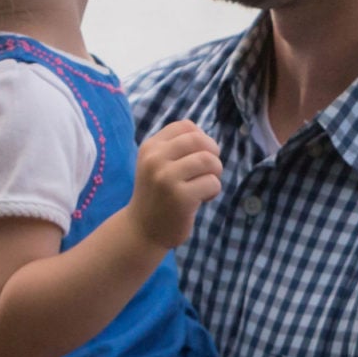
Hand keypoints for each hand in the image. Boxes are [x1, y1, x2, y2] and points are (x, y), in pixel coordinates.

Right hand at [128, 120, 222, 249]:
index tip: (199, 155)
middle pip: (199, 140)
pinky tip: (202, 199)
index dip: (201, 138)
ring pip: (208, 160)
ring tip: (205, 185)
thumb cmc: (157, 194)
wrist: (142, 230)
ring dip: (215, 173)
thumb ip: (176, 147)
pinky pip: (212, 183)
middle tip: (210, 169)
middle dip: (213, 153)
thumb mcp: (156, 164)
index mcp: (150, 147)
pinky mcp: (180, 197)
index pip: (186, 126)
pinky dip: (213, 191)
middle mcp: (155, 159)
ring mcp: (166, 178)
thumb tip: (206, 137)